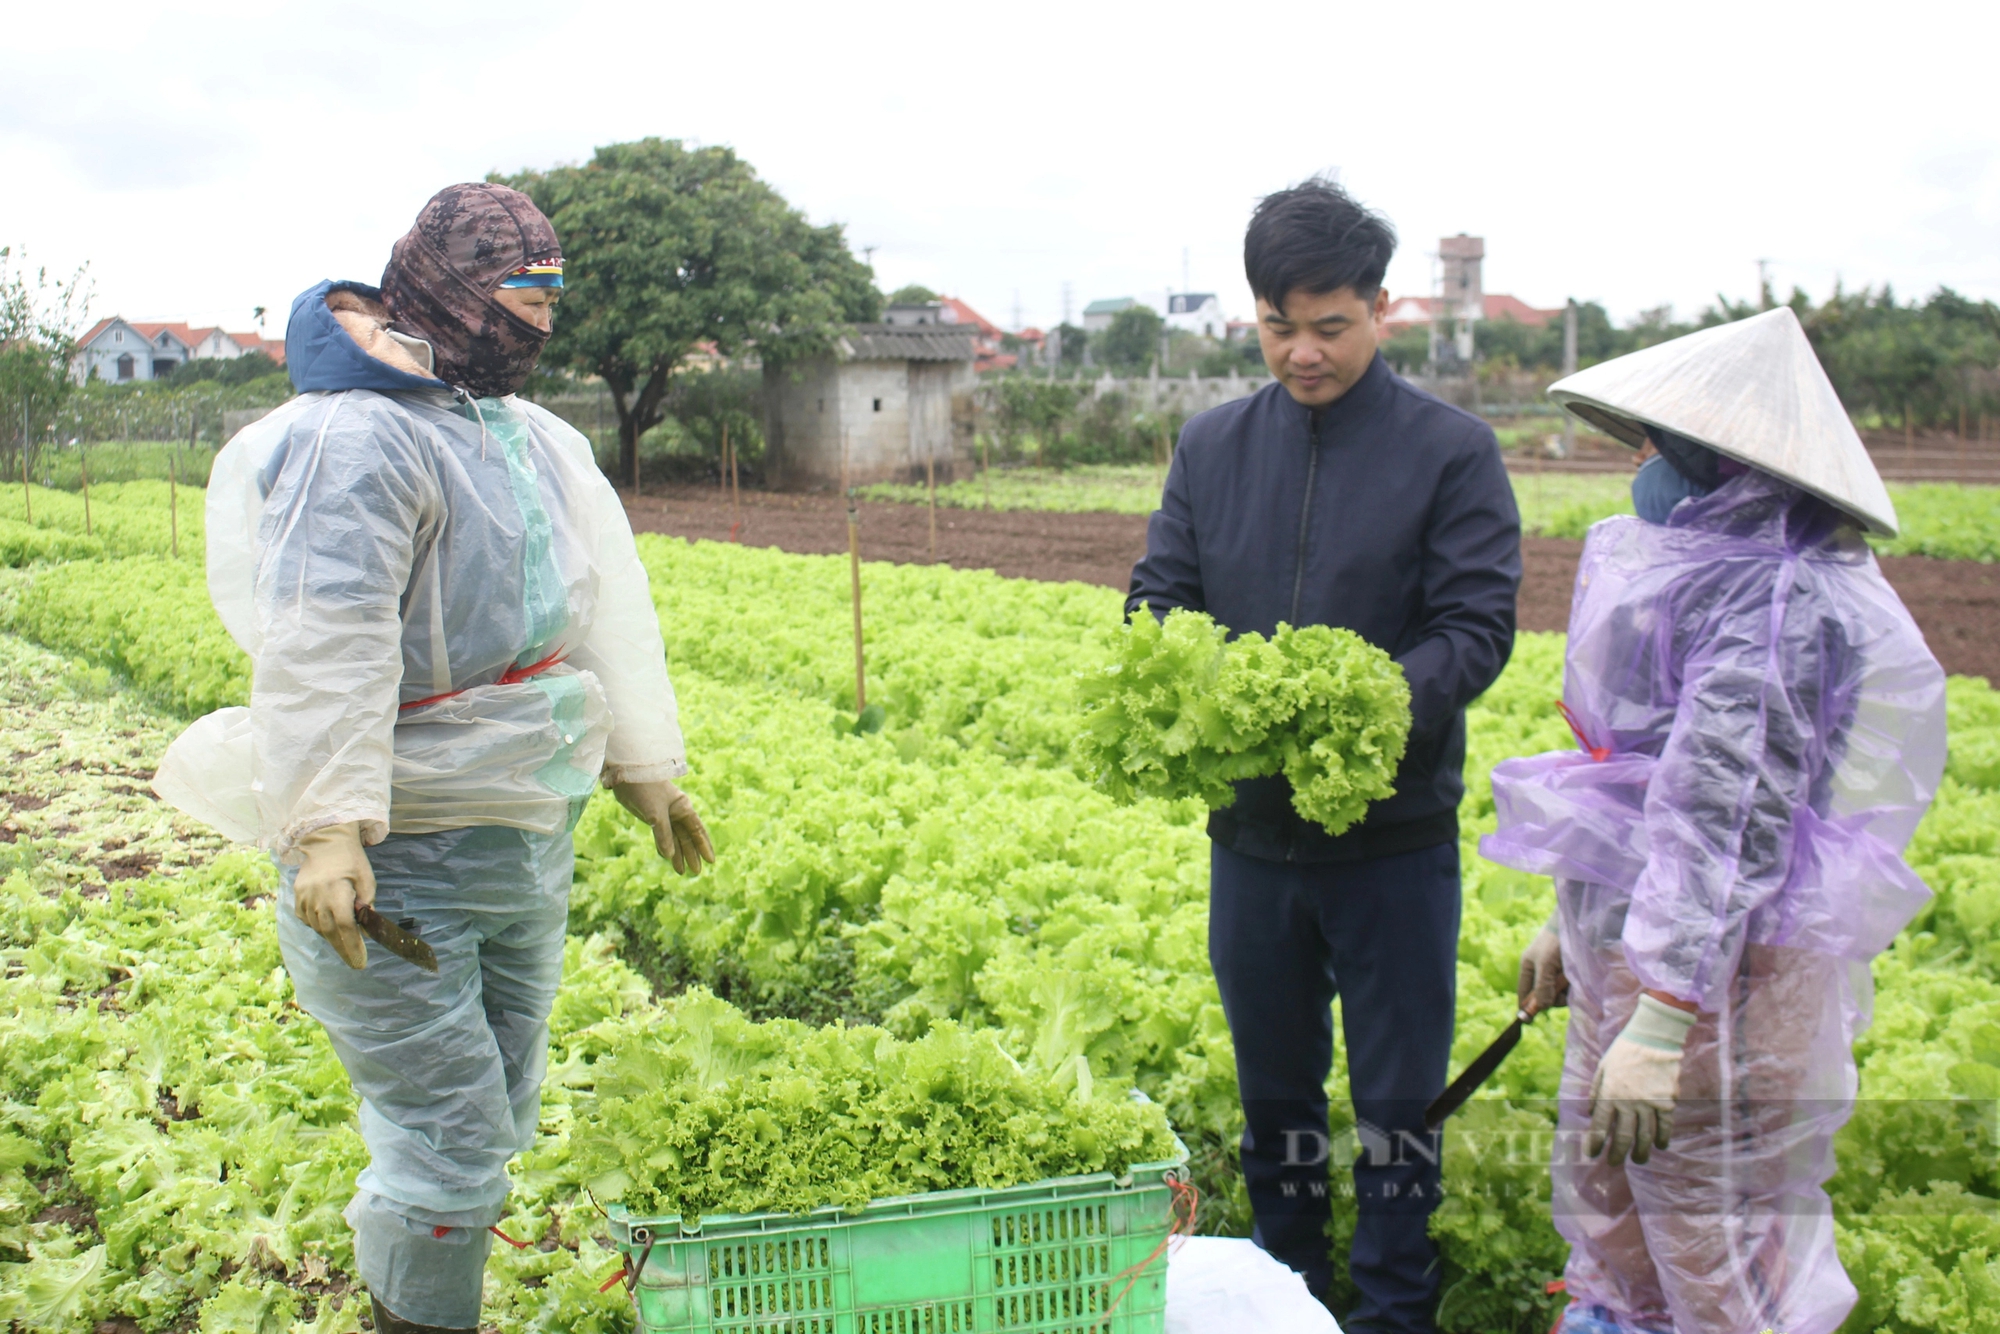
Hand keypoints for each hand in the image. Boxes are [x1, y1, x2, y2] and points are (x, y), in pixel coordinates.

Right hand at [293, 822, 375, 969]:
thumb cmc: (351, 860)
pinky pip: (308, 920)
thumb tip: (365, 929)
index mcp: (336, 892)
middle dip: (344, 950)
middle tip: (355, 963)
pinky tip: (330, 926)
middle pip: (330, 932)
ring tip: (346, 945)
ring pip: (318, 928)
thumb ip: (366, 905)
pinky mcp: (297, 898)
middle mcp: (316, 898)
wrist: (326, 842)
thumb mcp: (367, 880)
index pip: (344, 926)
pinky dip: (320, 927)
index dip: (353, 946)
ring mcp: (303, 899)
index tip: (361, 962)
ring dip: (333, 939)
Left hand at [613, 779, 715, 876]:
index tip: (711, 861)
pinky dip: (664, 846)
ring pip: (674, 838)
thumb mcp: (655, 814)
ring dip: (677, 854)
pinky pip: (662, 835)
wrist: (627, 775)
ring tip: (681, 871)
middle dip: (691, 855)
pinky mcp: (652, 816)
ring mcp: (664, 815)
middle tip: (695, 872)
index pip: (697, 831)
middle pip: (687, 837)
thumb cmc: (646, 790)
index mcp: (684, 808)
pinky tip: (666, 856)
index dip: (704, 846)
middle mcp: (677, 812)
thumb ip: (663, 835)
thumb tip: (669, 856)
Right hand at [1517, 915, 1566, 1018]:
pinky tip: (1576, 981)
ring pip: (1558, 995)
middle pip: (1543, 997)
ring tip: (1570, 981)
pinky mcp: (1571, 974)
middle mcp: (1542, 973)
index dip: (1527, 1007)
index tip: (1529, 1021)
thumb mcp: (1545, 964)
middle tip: (1559, 990)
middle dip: (1551, 998)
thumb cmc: (1555, 942)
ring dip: (1564, 993)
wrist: (1578, 925)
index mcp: (1529, 968)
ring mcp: (1557, 974)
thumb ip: (1542, 987)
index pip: (1524, 994)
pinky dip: (1573, 989)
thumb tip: (1541, 1007)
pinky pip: (1570, 989)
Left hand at [1587, 994, 1695, 1164]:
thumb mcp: (1602, 1068)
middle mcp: (1628, 1103)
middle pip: (1622, 1136)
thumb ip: (1596, 1092)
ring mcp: (1649, 1104)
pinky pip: (1665, 1125)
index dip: (1595, 1143)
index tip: (1592, 1154)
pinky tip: (1660, 1146)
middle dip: (1617, 1153)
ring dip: (1640, 1151)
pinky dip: (1663, 1137)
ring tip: (1638, 1161)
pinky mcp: (1667, 1102)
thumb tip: (1590, 1112)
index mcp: (1609, 1094)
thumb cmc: (1624, 1051)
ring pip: (1644, 1135)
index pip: (1599, 1126)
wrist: (1653, 1038)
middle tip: (1614, 1164)